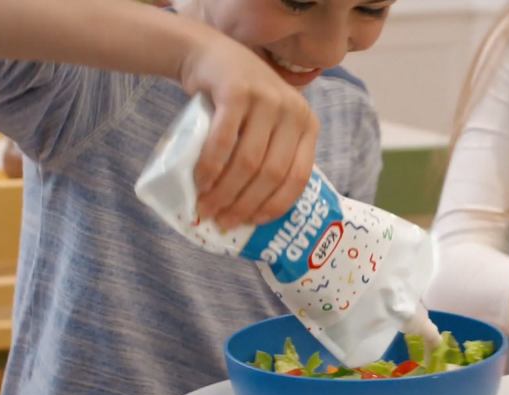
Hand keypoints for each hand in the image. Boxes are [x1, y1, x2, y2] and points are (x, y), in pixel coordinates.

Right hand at [178, 28, 317, 228]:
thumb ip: (273, 156)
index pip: (298, 178)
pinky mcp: (238, 91)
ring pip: (248, 162)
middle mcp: (294, 111)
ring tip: (206, 208)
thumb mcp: (269, 126)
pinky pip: (224, 141)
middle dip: (244, 204)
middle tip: (221, 221)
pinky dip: (210, 167)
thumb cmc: (241, 102)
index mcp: (308, 126)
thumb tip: (256, 215)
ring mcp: (268, 99)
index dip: (274, 206)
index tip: (250, 224)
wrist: (212, 56)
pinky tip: (200, 183)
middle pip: (271, 174)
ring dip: (224, 192)